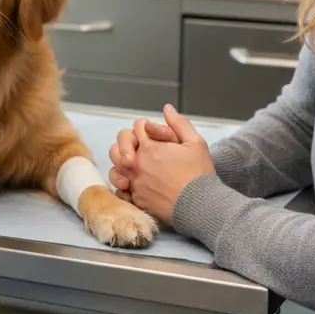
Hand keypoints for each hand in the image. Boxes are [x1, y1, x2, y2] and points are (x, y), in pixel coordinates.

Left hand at [109, 105, 214, 226]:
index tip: (153, 134)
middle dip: (126, 144)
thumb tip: (166, 108)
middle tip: (138, 150)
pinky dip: (124, 187)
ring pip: (114, 170)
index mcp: (149, 147)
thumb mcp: (196, 142)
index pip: (137, 127)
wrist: (200, 205)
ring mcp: (134, 183)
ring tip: (133, 168)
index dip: (145, 127)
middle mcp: (137, 164)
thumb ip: (179, 123)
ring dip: (121, 166)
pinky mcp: (136, 200)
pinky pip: (120, 192)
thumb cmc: (199, 173)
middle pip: (118, 146)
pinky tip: (133, 185)